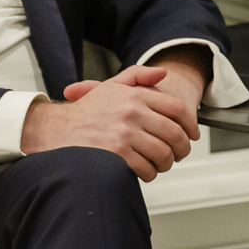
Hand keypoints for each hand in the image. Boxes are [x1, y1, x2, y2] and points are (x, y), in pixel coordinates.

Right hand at [21, 63, 195, 180]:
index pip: (176, 109)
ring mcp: (125, 134)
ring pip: (162, 153)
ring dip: (166, 164)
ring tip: (160, 165)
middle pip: (174, 134)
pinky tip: (144, 172)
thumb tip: (163, 74)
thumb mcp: (112, 85)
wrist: (56, 130)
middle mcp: (132, 112)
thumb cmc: (86, 111)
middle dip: (181, 148)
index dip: (190, 125)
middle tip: (178, 154)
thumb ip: (139, 75)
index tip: (192, 135)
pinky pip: (145, 168)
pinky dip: (149, 174)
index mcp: (135, 95)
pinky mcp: (117, 155)